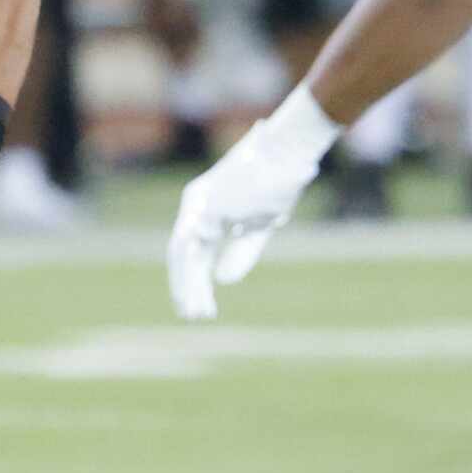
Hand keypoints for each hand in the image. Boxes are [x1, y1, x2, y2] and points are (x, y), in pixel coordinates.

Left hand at [167, 121, 324, 321]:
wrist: (289, 156)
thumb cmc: (279, 185)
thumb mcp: (259, 227)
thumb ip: (240, 253)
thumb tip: (223, 281)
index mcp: (208, 207)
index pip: (194, 250)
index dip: (195, 279)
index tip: (200, 307)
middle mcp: (197, 205)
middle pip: (183, 254)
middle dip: (187, 286)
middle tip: (192, 316)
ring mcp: (199, 204)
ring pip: (182, 254)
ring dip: (188, 286)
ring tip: (195, 313)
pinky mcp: (207, 207)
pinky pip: (192, 247)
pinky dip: (193, 275)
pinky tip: (198, 296)